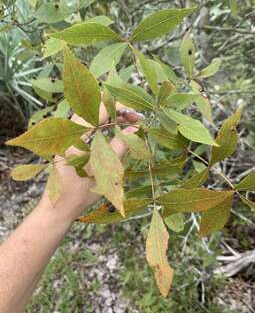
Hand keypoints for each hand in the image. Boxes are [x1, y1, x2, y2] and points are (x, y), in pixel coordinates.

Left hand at [38, 102, 140, 223]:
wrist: (59, 206)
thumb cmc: (79, 192)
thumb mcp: (103, 171)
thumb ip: (118, 148)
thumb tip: (134, 129)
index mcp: (74, 135)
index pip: (100, 108)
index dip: (121, 108)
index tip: (138, 116)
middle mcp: (69, 130)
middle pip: (97, 107)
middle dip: (119, 110)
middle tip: (136, 120)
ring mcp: (70, 134)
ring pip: (95, 115)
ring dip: (113, 117)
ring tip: (131, 125)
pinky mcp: (72, 141)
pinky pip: (91, 125)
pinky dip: (106, 125)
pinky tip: (118, 132)